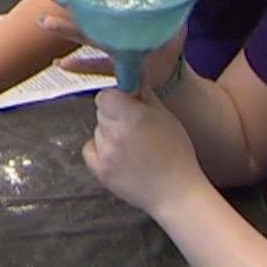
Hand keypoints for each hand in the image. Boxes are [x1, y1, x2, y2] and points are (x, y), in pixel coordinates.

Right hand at [40, 0, 187, 90]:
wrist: (171, 73)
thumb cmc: (168, 40)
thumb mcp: (171, 4)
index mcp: (118, 12)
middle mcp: (110, 28)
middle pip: (83, 12)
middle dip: (64, 0)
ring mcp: (111, 48)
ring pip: (84, 36)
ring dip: (64, 29)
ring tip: (47, 23)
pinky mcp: (119, 67)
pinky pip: (95, 67)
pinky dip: (78, 66)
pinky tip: (63, 64)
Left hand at [82, 86, 206, 216]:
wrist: (176, 193)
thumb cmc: (177, 153)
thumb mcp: (166, 116)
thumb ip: (145, 93)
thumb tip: (133, 73)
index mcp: (131, 116)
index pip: (105, 95)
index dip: (116, 98)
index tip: (129, 105)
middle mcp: (114, 132)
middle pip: (101, 112)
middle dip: (114, 114)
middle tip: (134, 127)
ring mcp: (105, 153)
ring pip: (97, 130)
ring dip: (109, 133)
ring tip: (132, 146)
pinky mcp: (100, 171)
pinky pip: (89, 149)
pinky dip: (99, 149)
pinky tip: (117, 155)